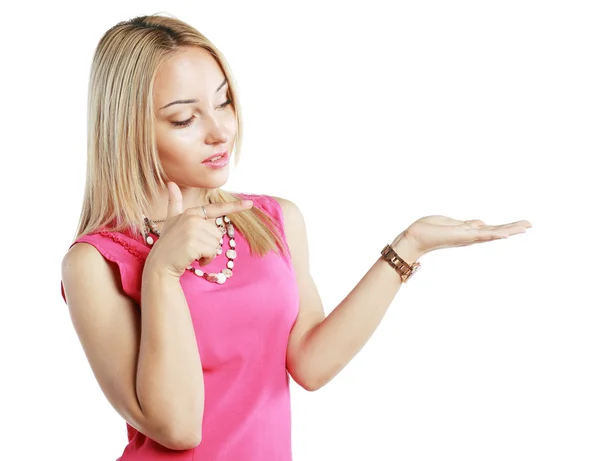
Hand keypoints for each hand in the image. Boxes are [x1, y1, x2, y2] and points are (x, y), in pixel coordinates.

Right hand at [146, 182, 252, 277]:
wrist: (159, 264)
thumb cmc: (168, 243)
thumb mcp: (172, 220)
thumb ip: (174, 203)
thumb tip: (171, 182)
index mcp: (191, 212)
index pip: (216, 209)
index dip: (235, 206)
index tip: (250, 204)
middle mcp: (193, 218)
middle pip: (218, 233)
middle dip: (209, 244)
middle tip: (194, 248)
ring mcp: (193, 230)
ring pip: (216, 243)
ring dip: (208, 253)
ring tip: (193, 253)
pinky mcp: (194, 244)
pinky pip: (212, 253)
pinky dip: (206, 260)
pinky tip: (194, 260)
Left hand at [393, 215, 531, 256]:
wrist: (415, 237)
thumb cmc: (428, 229)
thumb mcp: (451, 222)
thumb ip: (467, 223)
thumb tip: (481, 222)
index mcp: (468, 231)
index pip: (491, 228)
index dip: (505, 227)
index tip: (521, 225)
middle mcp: (470, 235)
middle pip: (496, 231)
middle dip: (513, 228)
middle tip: (530, 224)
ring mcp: (468, 237)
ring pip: (494, 233)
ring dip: (510, 230)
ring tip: (526, 226)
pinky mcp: (463, 237)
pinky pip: (482, 235)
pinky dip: (494, 235)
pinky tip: (506, 234)